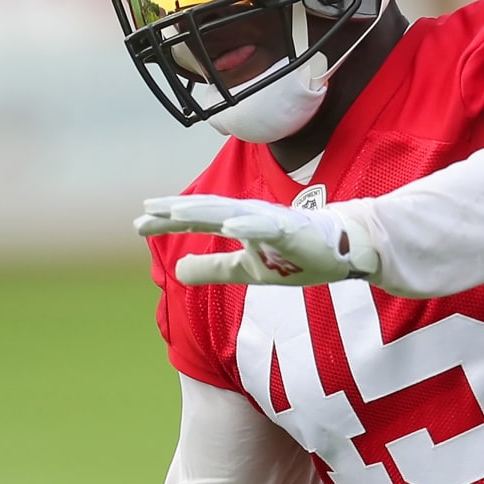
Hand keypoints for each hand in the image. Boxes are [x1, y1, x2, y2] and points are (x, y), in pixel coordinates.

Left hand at [136, 194, 379, 286]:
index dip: (167, 221)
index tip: (138, 223)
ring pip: (233, 213)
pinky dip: (250, 226)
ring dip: (204, 212)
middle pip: (207, 210)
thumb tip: (176, 272)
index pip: (197, 220)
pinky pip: (269, 228)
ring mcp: (272, 221)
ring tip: (176, 212)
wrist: (345, 249)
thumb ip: (213, 269)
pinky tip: (231, 227)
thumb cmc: (295, 256)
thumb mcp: (247, 269)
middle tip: (145, 211)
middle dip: (176, 211)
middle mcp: (251, 217)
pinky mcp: (294, 231)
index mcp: (239, 224)